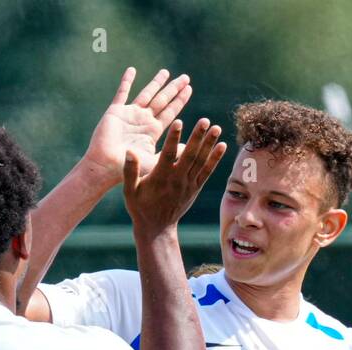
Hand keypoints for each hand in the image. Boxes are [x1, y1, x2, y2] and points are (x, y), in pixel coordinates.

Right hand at [81, 67, 192, 186]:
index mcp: (153, 131)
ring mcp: (129, 115)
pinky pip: (122, 93)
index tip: (189, 88)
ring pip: (146, 94)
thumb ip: (171, 153)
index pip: (171, 112)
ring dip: (156, 83)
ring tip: (166, 72)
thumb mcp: (155, 162)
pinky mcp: (115, 112)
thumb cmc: (130, 168)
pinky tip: (132, 70)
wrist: (106, 167)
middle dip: (173, 89)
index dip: (179, 100)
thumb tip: (189, 147)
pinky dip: (127, 81)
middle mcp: (143, 120)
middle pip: (162, 100)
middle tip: (185, 77)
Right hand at [123, 118, 225, 234]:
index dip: (174, 138)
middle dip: (197, 137)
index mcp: (160, 177)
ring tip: (217, 128)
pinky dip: (215, 159)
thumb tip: (130, 150)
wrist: (157, 228)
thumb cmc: (140, 207)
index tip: (179, 121)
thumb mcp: (129, 191)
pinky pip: (207, 172)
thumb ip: (130, 171)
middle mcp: (177, 180)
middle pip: (189, 155)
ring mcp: (188, 184)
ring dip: (210, 144)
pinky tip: (222, 146)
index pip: (168, 154)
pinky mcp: (195, 188)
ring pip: (201, 162)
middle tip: (205, 120)